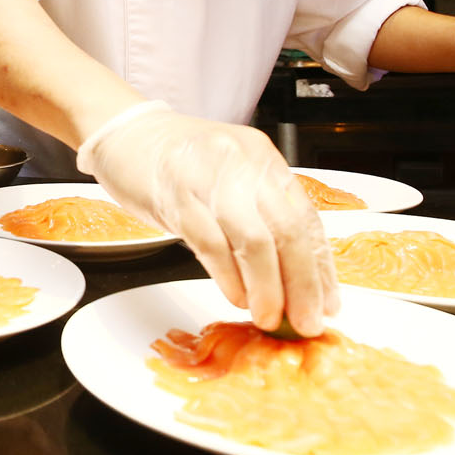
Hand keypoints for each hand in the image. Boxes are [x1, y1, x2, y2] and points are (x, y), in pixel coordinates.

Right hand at [76, 101, 337, 335]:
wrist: (125, 134)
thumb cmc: (177, 163)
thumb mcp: (229, 180)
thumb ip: (260, 217)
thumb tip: (292, 277)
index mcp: (264, 159)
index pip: (305, 218)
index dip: (320, 267)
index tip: (328, 304)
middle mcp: (243, 163)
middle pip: (287, 230)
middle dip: (302, 284)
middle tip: (307, 320)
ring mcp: (209, 176)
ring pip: (253, 240)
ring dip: (267, 287)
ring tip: (269, 317)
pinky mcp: (176, 193)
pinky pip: (211, 242)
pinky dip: (228, 276)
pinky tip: (236, 297)